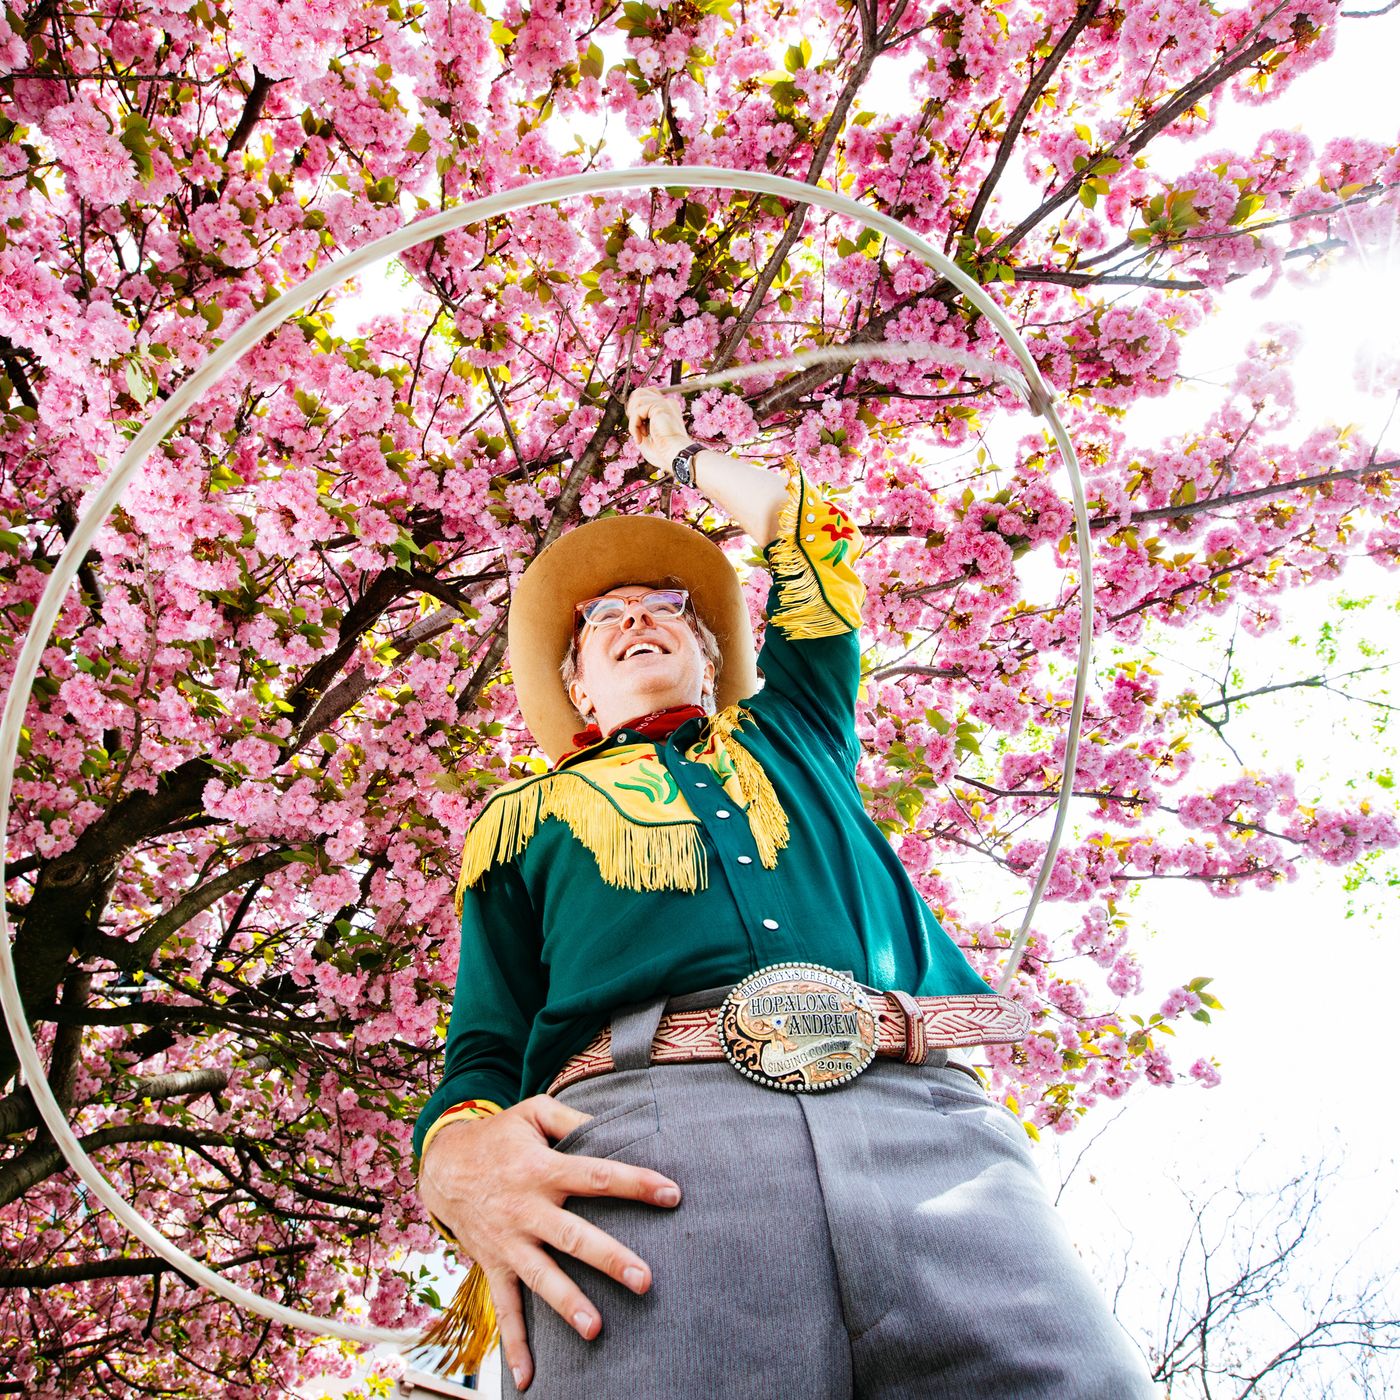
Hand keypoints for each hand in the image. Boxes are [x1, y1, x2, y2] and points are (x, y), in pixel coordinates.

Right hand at [417, 1094, 682, 1390]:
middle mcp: (528, 1208)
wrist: (442, 1164)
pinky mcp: (494, 1264)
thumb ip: (573, 1118)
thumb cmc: (499, 1136)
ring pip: (541, 1276)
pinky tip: (529, 1379)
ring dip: (567, 1303)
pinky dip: (515, 1345)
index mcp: (544, 1168)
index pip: (597, 1176)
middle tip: (645, 1280)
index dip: (635, 1183)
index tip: (672, 1194)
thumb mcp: (533, 1113)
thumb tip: (611, 1124)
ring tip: (595, 1329)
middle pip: (573, 1236)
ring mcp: (510, 1241)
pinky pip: (505, 1308)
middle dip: (609, 1259)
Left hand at [626, 386, 690, 471]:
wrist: (676, 457)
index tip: (638, 429)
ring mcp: (664, 403)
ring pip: (637, 397)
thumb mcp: (646, 436)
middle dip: (632, 409)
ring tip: (640, 434)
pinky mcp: (660, 406)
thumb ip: (639, 423)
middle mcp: (666, 403)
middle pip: (639, 392)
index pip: (646, 397)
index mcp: (666, 410)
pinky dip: (634, 425)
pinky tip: (641, 437)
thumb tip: (630, 416)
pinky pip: (637, 410)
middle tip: (636, 428)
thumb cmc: (663, 452)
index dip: (636, 410)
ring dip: (633, 419)